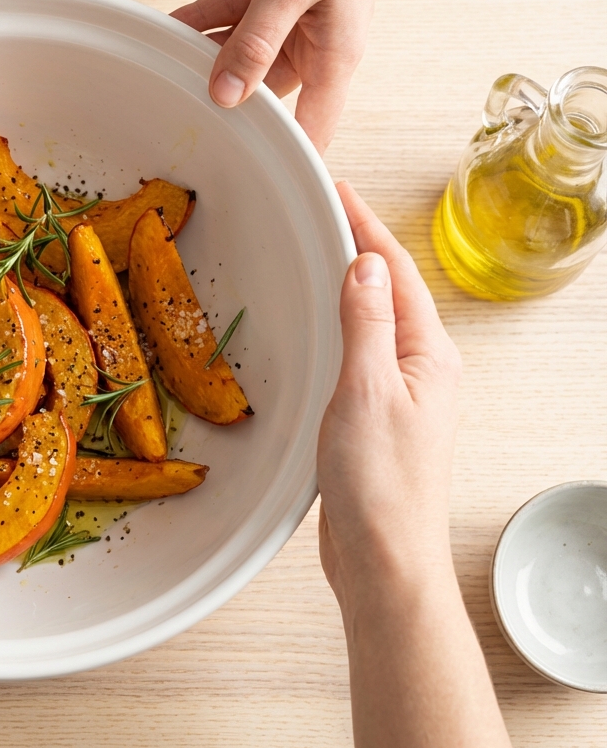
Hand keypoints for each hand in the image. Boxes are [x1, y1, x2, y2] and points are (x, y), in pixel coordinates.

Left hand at [171, 0, 406, 150]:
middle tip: (183, 122)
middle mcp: (316, 46)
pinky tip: (172, 31)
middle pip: (265, 95)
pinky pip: (233, 18)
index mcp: (335, 57)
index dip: (284, 159)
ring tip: (167, 72)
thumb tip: (227, 96)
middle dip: (226, 105)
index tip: (248, 180)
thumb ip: (256, 43)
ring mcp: (295, 21)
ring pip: (242, 56)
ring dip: (206, 59)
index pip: (311, 130)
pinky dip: (203, 23)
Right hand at [316, 182, 461, 608]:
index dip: (365, 226)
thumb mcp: (368, 391)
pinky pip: (358, 353)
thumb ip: (366, 325)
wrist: (383, 558)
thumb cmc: (381, 484)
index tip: (337, 190)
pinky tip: (319, 327)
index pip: (394, 272)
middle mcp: (420, 369)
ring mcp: (398, 394)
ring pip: (373, 321)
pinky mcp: (374, 417)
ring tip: (319, 252)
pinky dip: (338, 325)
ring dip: (349, 284)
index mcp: (428, 355)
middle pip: (388, 289)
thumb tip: (364, 264)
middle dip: (359, 245)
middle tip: (325, 210)